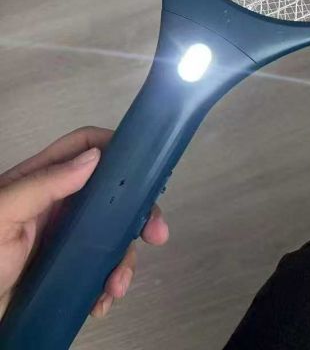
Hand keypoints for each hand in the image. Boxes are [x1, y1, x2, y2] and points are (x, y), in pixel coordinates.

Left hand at [0, 126, 168, 319]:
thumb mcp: (4, 213)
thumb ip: (45, 183)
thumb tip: (95, 157)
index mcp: (41, 180)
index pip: (83, 146)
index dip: (115, 145)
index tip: (144, 162)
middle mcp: (59, 205)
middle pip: (111, 194)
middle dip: (139, 212)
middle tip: (157, 233)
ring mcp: (64, 239)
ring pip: (112, 236)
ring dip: (125, 259)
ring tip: (117, 286)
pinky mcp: (66, 272)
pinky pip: (100, 270)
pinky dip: (108, 285)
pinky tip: (101, 301)